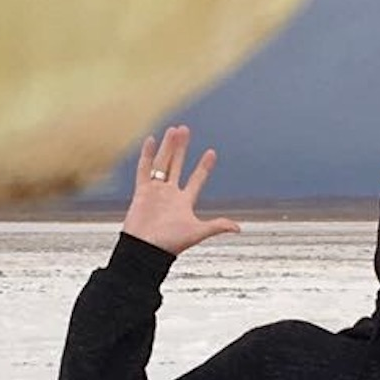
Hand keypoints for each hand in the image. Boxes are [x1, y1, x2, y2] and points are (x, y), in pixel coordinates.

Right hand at [120, 123, 241, 255]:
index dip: (204, 167)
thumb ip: (216, 226)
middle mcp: (170, 194)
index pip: (197, 180)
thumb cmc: (170, 244)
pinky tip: (151, 140)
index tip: (211, 152)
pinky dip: (147, 155)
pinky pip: (144, 169)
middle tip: (185, 130)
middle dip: (182, 148)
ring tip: (173, 130)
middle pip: (177, 165)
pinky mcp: (142, 191)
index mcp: (184, 203)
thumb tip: (238, 228)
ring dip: (168, 147)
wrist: (146, 249)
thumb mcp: (197, 232)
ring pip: (162, 163)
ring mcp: (156, 191)